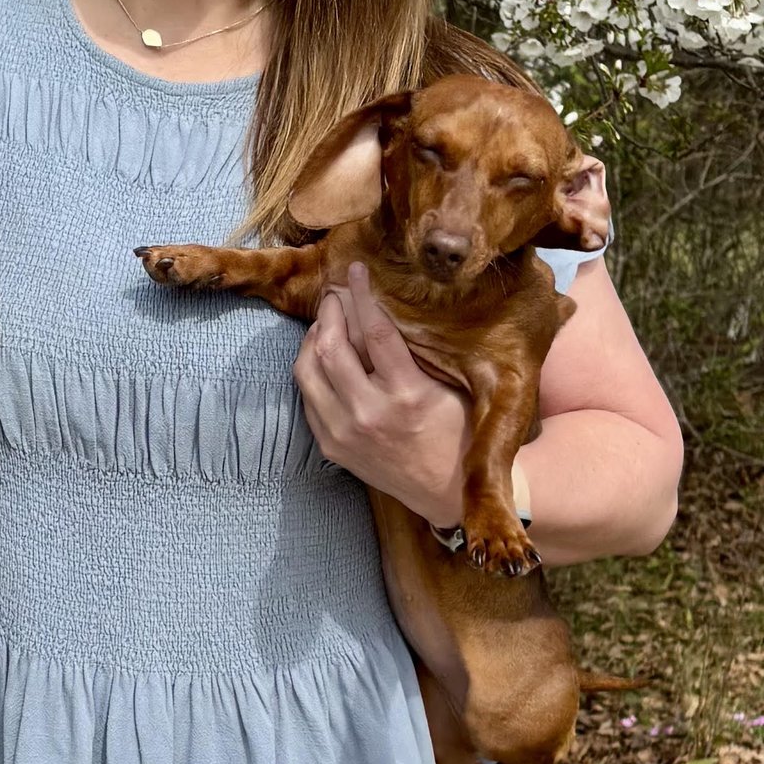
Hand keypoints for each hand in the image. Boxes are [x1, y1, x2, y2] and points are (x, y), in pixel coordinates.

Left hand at [294, 260, 467, 524]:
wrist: (448, 493)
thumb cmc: (457, 433)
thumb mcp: (449, 387)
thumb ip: (417, 351)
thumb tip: (386, 304)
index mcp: (407, 395)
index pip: (373, 329)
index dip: (361, 293)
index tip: (355, 270)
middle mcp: (370, 414)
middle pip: (331, 345)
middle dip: (330, 310)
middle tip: (336, 294)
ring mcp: (345, 433)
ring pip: (308, 370)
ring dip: (312, 338)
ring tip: (326, 323)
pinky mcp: (332, 447)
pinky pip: (307, 397)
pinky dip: (310, 369)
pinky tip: (323, 356)